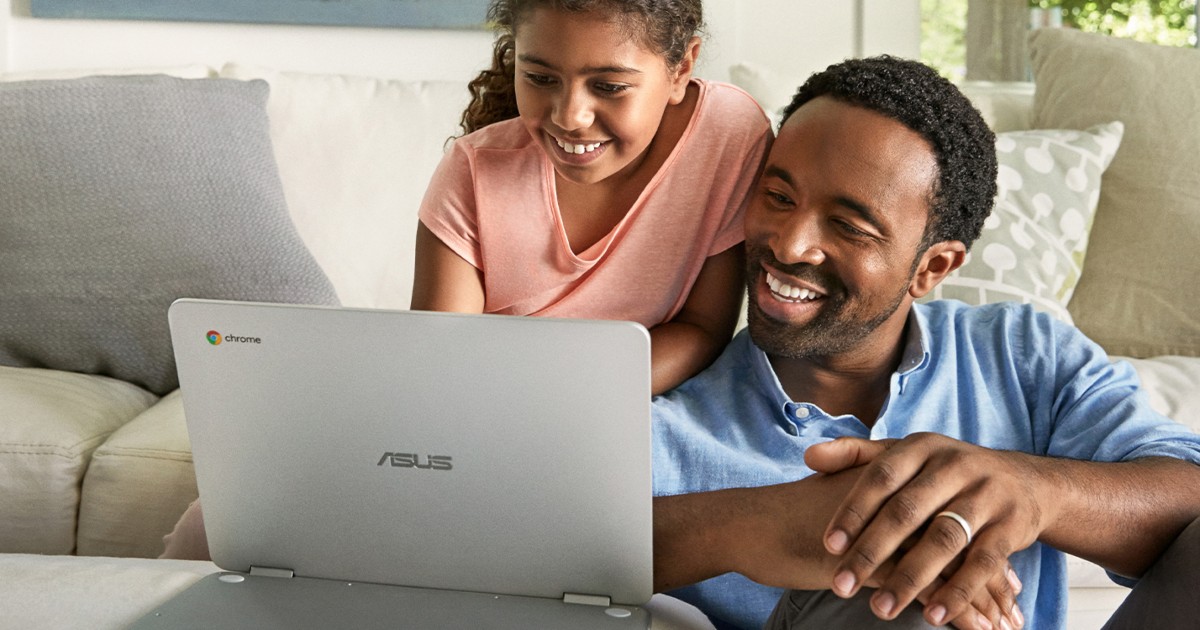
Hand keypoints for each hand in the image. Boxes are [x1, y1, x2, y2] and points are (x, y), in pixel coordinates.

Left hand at [808, 434, 1047, 626]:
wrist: (1024, 480)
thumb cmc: (945, 471)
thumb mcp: (907, 454)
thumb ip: (857, 455)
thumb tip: (809, 456)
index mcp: (922, 446)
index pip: (881, 477)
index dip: (854, 510)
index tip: (829, 545)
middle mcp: (955, 465)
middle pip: (907, 512)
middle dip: (871, 552)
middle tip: (841, 585)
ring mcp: (986, 495)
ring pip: (943, 540)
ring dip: (910, 579)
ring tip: (880, 610)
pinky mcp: (1011, 526)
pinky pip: (983, 563)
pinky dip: (957, 591)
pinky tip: (931, 615)